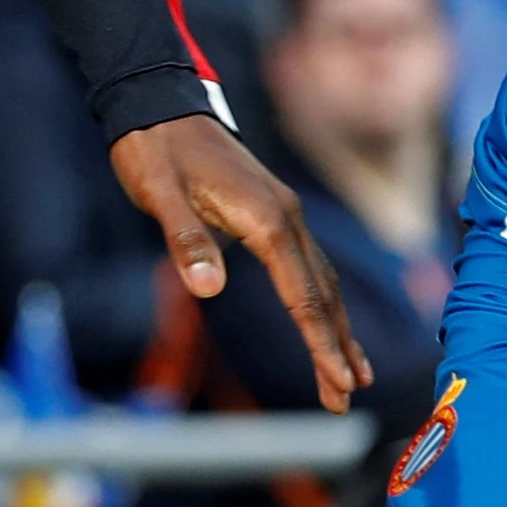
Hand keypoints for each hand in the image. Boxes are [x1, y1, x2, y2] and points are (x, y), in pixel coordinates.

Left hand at [108, 114, 371, 411]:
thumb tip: (207, 288)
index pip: (303, 293)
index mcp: (267, 219)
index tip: (339, 382)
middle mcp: (287, 218)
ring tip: (350, 375)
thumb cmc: (156, 152)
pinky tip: (325, 322)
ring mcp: (285, 215)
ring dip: (335, 329)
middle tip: (345, 400)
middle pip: (322, 294)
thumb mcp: (161, 195)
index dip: (320, 342)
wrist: (160, 107)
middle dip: (336, 349)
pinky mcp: (274, 214)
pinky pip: (308, 266)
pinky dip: (321, 301)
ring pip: (321, 281)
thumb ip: (186, 240)